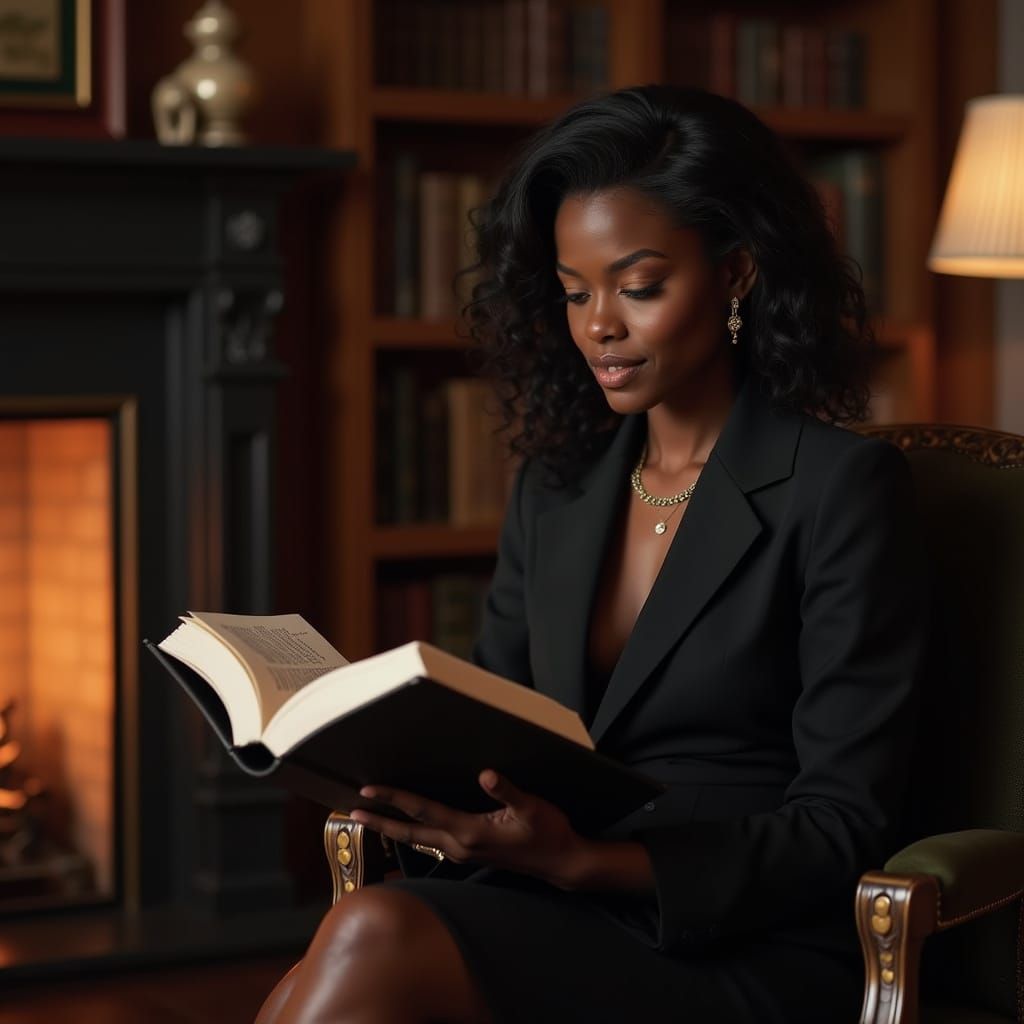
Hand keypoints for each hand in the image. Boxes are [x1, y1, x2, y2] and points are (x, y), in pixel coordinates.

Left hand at [348, 770, 591, 889]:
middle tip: (353, 811)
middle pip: (410, 832)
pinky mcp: (469, 853)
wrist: (561, 863)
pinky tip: (410, 826)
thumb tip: (484, 774)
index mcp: (469, 832)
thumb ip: (507, 791)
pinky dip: (414, 832)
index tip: (369, 790)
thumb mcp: (531, 807)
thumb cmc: (548, 832)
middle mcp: (459, 846)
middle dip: (381, 821)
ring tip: (373, 818)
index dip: (395, 799)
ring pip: (419, 839)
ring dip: (394, 828)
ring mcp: (463, 852)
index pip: (423, 811)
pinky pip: (432, 842)